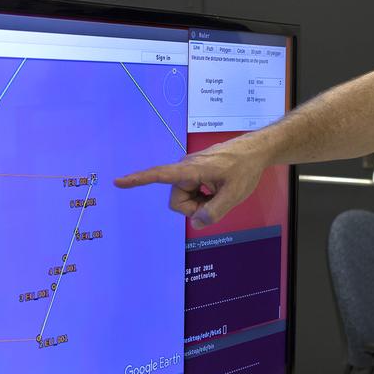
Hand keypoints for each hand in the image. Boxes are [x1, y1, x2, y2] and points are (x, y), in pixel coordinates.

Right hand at [114, 140, 266, 228]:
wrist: (256, 150)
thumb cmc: (245, 168)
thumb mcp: (234, 195)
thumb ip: (214, 212)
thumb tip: (195, 222)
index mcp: (191, 170)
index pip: (159, 175)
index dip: (138, 180)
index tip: (118, 182)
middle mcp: (185, 168)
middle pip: (177, 200)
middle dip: (194, 207)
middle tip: (217, 200)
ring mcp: (190, 170)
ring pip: (185, 198)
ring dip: (201, 202)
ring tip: (220, 191)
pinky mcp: (195, 172)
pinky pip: (192, 192)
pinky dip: (203, 196)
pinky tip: (218, 189)